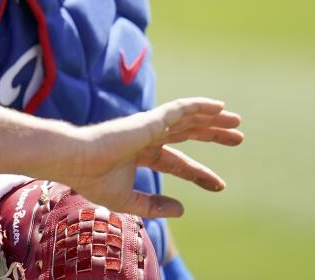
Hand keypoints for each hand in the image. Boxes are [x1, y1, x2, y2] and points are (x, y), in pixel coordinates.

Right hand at [57, 97, 242, 218]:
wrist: (76, 161)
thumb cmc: (93, 179)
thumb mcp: (128, 200)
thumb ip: (153, 205)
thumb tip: (182, 209)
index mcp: (142, 153)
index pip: (178, 162)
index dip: (200, 174)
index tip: (219, 186)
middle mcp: (149, 136)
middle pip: (188, 132)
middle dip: (213, 134)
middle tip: (238, 138)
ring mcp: (150, 125)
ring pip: (189, 118)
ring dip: (213, 118)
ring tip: (236, 121)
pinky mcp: (151, 119)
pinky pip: (182, 108)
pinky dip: (200, 106)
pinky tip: (219, 107)